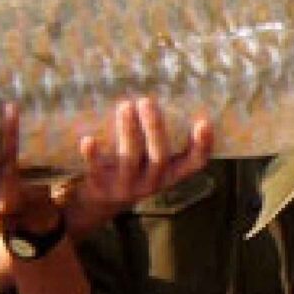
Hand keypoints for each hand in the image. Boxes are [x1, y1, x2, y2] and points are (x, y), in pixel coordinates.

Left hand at [65, 97, 213, 219]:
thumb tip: (167, 91)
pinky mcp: (101, 186)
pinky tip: (88, 139)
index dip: (202, 146)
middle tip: (146, 101)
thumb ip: (162, 136)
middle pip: (158, 157)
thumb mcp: (153, 159)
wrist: (101, 202)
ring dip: (128, 131)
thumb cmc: (135, 168)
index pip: (194, 164)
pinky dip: (93, 155)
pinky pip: (96, 170)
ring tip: (125, 106)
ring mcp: (126, 186)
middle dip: (154, 128)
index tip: (204, 122)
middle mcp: (152, 182)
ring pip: (130, 159)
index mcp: (170, 174)